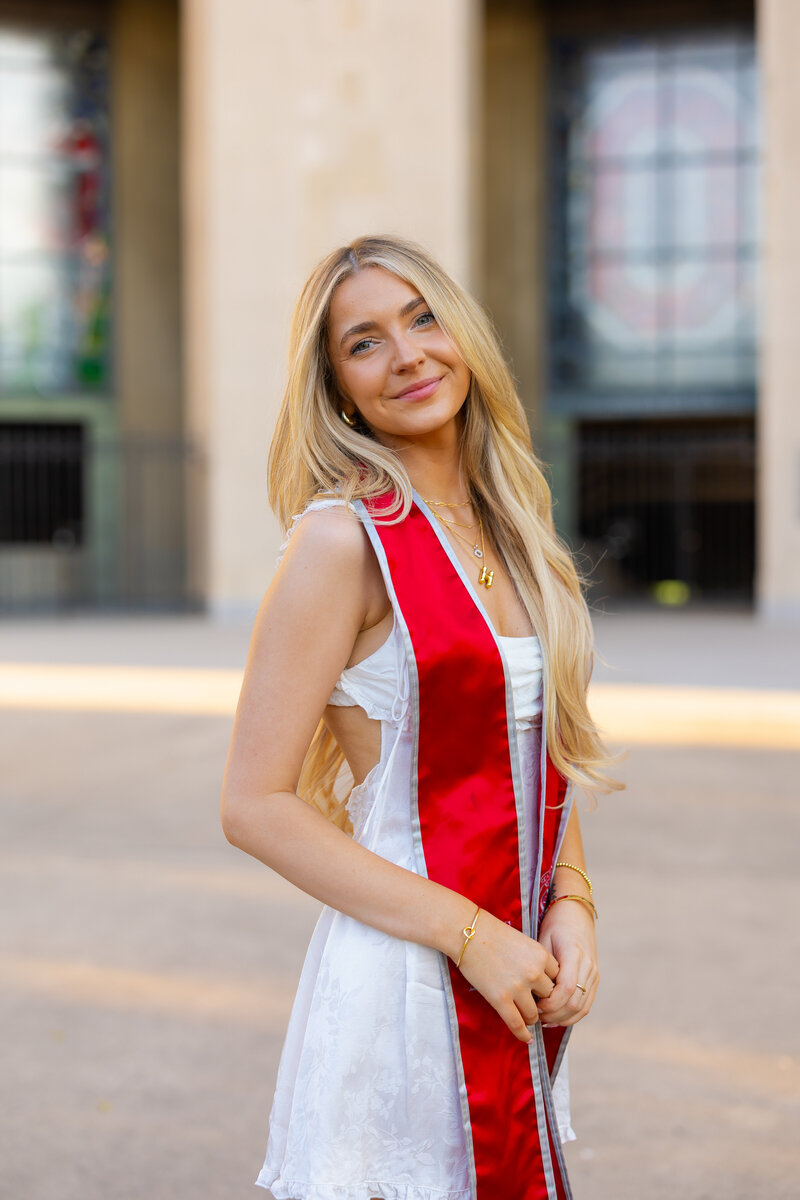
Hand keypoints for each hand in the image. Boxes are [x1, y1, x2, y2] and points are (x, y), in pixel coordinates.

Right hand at [456, 908, 559, 1043]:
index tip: (545, 990)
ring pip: (534, 1013)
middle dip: (542, 1001)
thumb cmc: (492, 933)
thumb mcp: (523, 941)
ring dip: (531, 1017)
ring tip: (527, 1018)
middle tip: (536, 1005)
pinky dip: (523, 1034)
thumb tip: (541, 981)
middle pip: (548, 997)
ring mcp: (517, 987)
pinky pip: (517, 1023)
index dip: (550, 985)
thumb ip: (535, 960)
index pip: (557, 978)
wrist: (467, 932)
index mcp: (541, 955)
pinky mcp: (500, 999)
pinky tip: (526, 1038)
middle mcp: (534, 972)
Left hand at [535, 898, 598, 1026]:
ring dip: (563, 1018)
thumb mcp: (544, 940)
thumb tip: (530, 992)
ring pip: (582, 1007)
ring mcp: (594, 974)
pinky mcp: (595, 978)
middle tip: (536, 1015)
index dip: (550, 1003)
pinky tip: (556, 1016)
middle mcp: (588, 966)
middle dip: (555, 1014)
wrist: (576, 912)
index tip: (534, 1005)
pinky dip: (572, 1014)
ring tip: (544, 1019)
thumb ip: (542, 966)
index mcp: (574, 955)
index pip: (566, 989)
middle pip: (575, 1003)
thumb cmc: (556, 923)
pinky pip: (586, 1003)